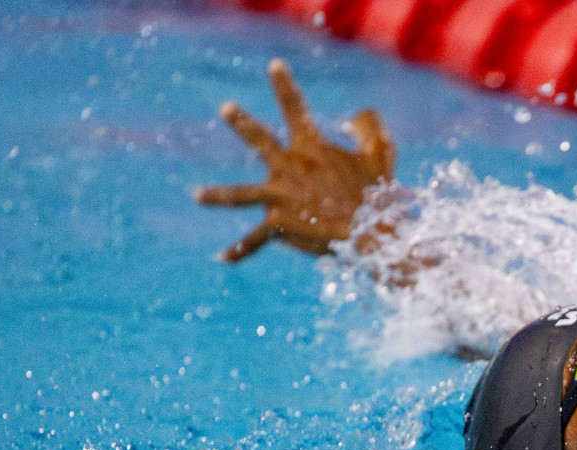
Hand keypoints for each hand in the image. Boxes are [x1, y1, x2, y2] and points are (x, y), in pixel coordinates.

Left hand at [195, 59, 395, 260]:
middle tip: (226, 107)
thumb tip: (360, 113)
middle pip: (259, 139)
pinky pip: (255, 239)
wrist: (368, 231)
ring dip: (217, 195)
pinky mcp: (278, 224)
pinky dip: (240, 250)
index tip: (274, 65)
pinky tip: (222, 257)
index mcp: (311, 148)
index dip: (284, 84)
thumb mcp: (380, 155)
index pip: (295, 108)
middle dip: (241, 122)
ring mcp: (279, 196)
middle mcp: (288, 167)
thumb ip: (370, 129)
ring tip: (197, 194)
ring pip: (241, 194)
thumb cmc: (377, 194)